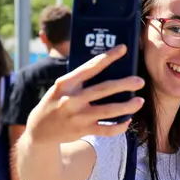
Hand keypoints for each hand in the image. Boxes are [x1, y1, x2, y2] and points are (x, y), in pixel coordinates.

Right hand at [25, 45, 144, 146]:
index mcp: (66, 83)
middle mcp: (71, 99)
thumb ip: (80, 80)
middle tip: (140, 81)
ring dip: (127, 106)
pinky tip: (127, 120)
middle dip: (125, 84)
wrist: (39, 130)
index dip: (108, 57)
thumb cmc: (56, 103)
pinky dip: (120, 126)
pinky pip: (106, 130)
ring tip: (139, 101)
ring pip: (109, 110)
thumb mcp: (61, 88)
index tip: (123, 49)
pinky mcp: (83, 130)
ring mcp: (78, 116)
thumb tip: (108, 69)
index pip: (90, 67)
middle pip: (104, 89)